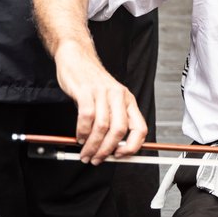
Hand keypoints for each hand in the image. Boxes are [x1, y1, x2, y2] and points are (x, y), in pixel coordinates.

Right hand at [54, 40, 147, 164]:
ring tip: (85, 153)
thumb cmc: (92, 82)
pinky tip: (79, 137)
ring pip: (102, 126)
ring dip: (92, 145)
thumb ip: (112, 120)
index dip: (133, 147)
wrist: (77, 57)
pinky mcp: (86, 90)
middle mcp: (119, 96)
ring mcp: (103, 92)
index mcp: (128, 100)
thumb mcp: (109, 99)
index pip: (140, 128)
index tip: (120, 156)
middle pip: (120, 130)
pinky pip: (87, 116)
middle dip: (107, 150)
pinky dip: (82, 132)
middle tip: (97, 159)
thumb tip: (112, 149)